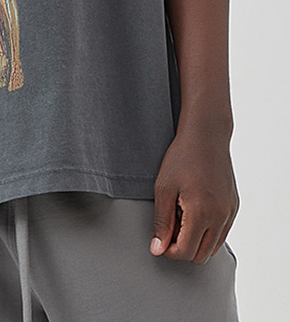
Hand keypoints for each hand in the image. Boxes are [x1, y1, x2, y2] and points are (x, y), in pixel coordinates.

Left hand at [150, 127, 238, 264]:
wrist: (206, 136)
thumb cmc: (182, 158)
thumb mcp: (164, 188)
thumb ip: (162, 222)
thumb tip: (157, 249)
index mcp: (202, 213)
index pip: (186, 252)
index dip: (169, 250)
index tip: (159, 238)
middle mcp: (221, 217)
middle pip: (201, 255)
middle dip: (182, 248)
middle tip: (169, 227)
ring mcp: (230, 213)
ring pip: (213, 247)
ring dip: (195, 241)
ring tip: (181, 216)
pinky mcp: (233, 207)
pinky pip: (221, 233)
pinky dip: (207, 231)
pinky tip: (193, 211)